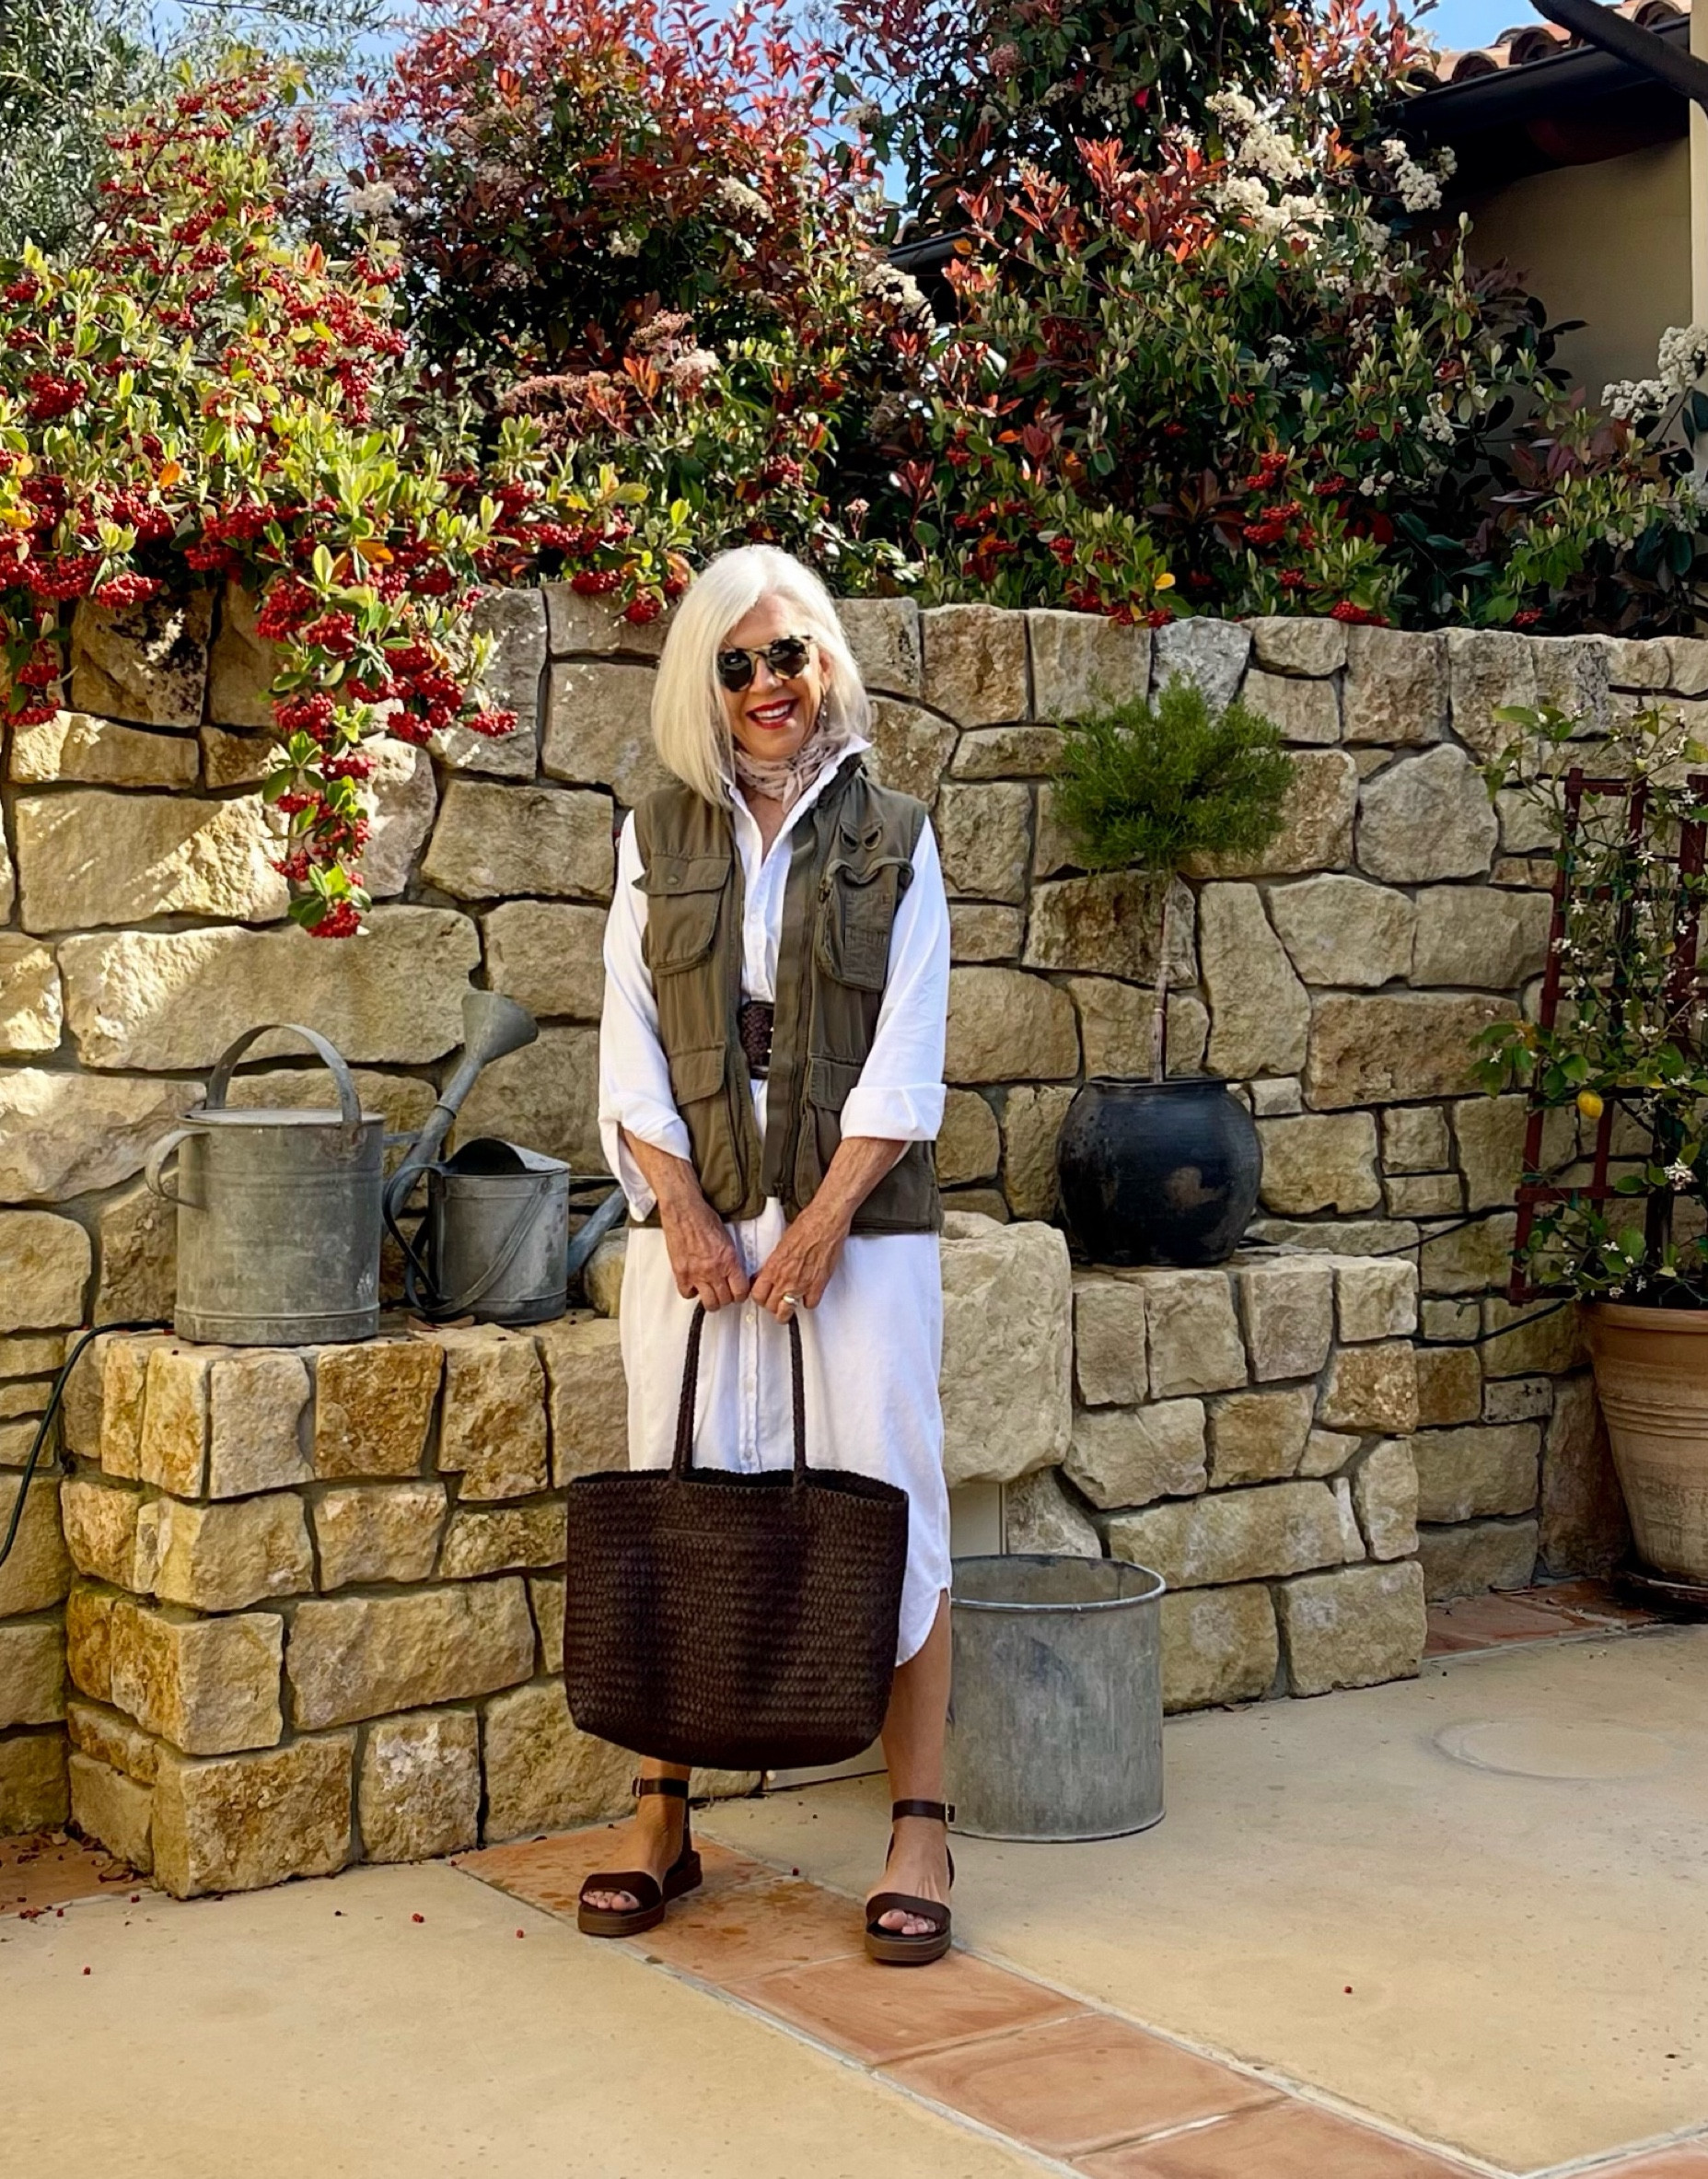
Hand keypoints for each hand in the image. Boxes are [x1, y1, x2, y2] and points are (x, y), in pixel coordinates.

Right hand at [659, 1188, 748, 1311]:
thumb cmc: (704, 1218)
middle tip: (723, 1292)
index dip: (740, 1295)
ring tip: (710, 1292)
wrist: (684, 1210)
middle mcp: (714, 1270)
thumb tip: (734, 1274)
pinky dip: (691, 1291)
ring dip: (711, 1299)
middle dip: (726, 1298)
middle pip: (725, 1300)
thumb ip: (731, 1259)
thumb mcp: (727, 1238)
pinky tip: (693, 1283)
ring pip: (708, 1303)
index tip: (737, 1293)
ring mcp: (696, 1273)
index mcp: (729, 1260)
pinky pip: (687, 1294)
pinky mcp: (681, 1273)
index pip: (740, 1291)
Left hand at [751, 1201, 850, 1320]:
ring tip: (786, 1309)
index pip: (757, 1294)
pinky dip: (808, 1302)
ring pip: (787, 1311)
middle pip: (770, 1306)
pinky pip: (810, 1304)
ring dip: (786, 1311)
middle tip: (774, 1301)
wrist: (826, 1222)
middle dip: (771, 1305)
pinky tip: (807, 1296)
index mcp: (773, 1267)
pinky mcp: (819, 1284)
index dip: (759, 1297)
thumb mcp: (781, 1244)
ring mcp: (802, 1284)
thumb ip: (774, 1262)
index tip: (762, 1295)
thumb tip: (769, 1271)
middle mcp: (786, 1279)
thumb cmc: (806, 1225)